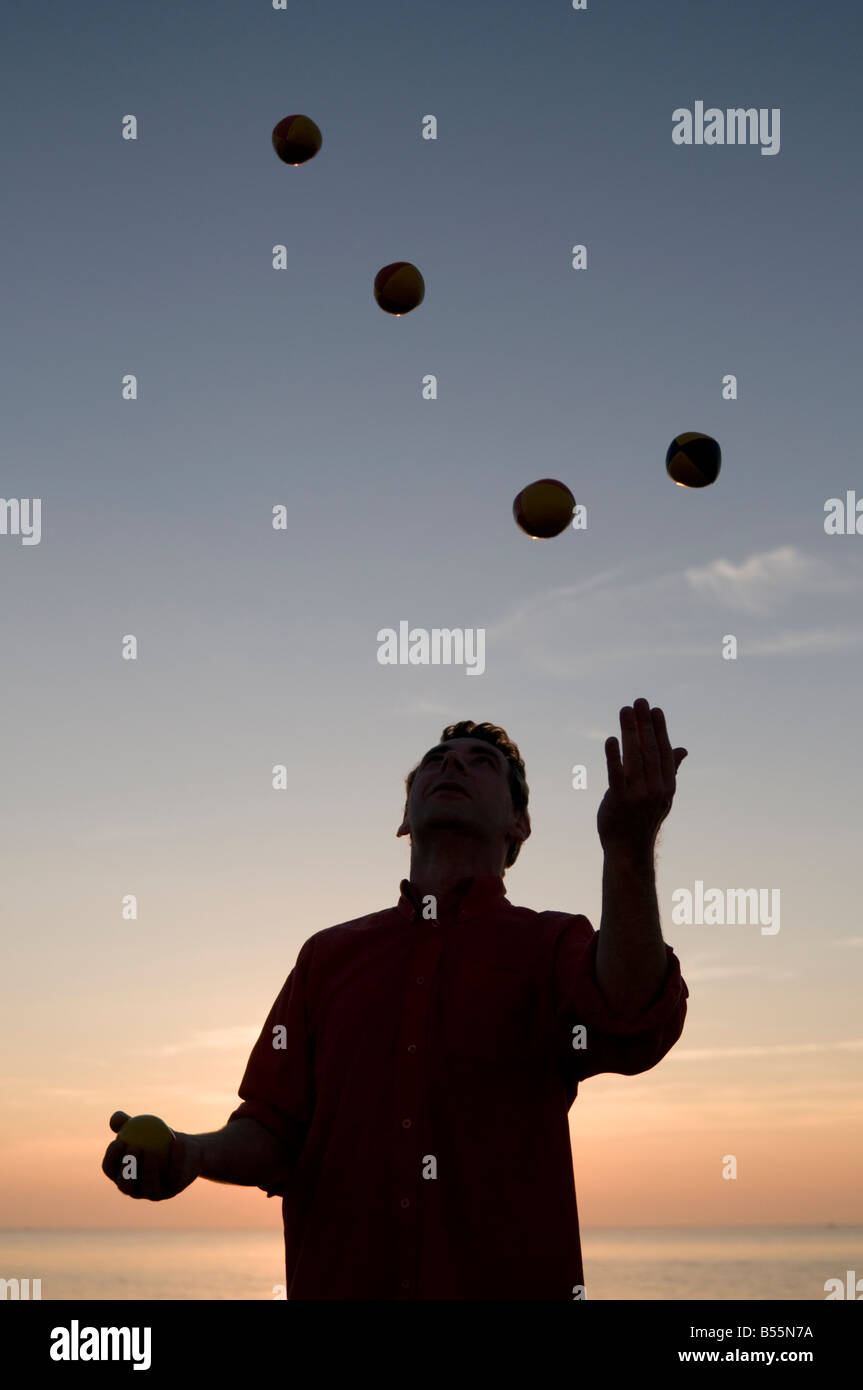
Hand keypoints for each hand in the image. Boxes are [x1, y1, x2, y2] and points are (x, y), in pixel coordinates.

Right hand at [101, 1109, 201, 1200]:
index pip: (110, 1170)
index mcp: (121, 1174)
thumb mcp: (142, 1126)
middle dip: (126, 1170)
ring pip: (149, 1189)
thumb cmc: (156, 1136)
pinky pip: (173, 1176)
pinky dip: (175, 1159)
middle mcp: (135, 1189)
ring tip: (151, 1151)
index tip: (118, 1141)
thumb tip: (116, 1118)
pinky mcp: (172, 1190)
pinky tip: (176, 1142)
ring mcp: (153, 1193)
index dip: (111, 1158)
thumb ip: (127, 1122)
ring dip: (149, 1170)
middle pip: (126, 1185)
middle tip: (133, 1149)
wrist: (184, 1146)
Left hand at [597, 699, 686, 855]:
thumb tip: (683, 749)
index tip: (655, 710)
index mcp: (667, 787)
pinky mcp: (619, 800)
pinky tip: (610, 739)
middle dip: (645, 724)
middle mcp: (655, 790)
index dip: (660, 730)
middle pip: (651, 750)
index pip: (665, 752)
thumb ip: (670, 770)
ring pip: (634, 757)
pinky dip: (613, 756)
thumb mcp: (661, 796)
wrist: (628, 850)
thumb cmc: (643, 819)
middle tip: (640, 701)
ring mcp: (638, 796)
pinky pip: (616, 775)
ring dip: (630, 731)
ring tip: (625, 710)